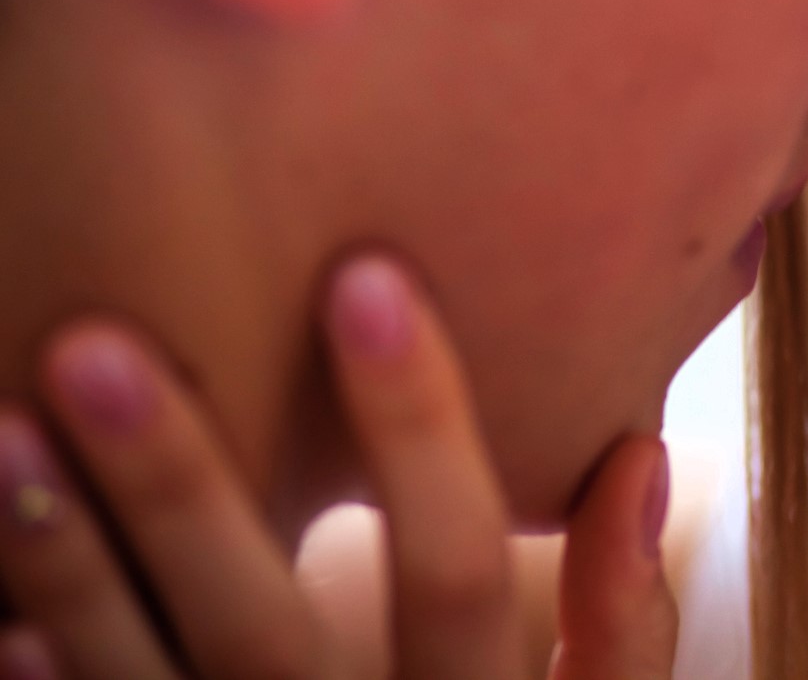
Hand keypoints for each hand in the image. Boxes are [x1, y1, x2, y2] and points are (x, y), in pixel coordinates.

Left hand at [0, 255, 677, 678]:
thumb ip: (623, 620)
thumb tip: (636, 455)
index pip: (460, 573)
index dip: (422, 431)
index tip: (366, 278)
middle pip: (267, 637)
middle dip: (179, 492)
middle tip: (92, 348)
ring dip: (70, 570)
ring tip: (5, 432)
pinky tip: (3, 615)